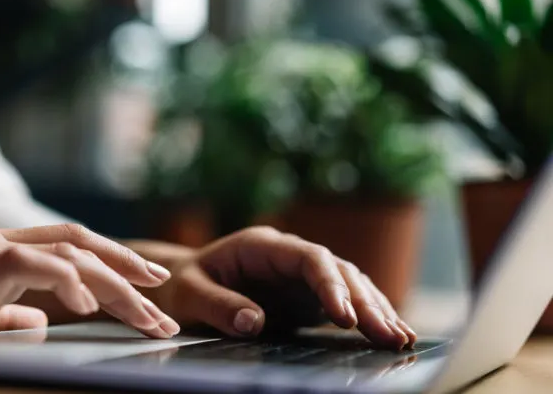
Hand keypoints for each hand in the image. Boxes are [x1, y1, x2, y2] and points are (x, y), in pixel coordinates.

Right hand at [0, 225, 180, 349]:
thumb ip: (4, 314)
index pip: (71, 247)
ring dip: (115, 286)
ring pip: (70, 255)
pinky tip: (89, 307)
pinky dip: (67, 282)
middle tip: (165, 302)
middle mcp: (1, 240)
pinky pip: (32, 265)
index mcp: (1, 250)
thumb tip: (41, 324)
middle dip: (130, 274)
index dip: (114, 261)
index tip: (148, 284)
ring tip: (147, 315)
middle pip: (82, 248)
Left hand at [152, 227, 416, 349]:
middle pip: (337, 270)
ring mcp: (300, 275)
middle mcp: (288, 256)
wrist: (183, 284)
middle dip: (365, 302)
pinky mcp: (306, 296)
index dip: (330, 284)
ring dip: (375, 309)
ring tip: (400, 338)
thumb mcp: (189, 294)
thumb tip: (253, 322)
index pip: (308, 258)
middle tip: (388, 335)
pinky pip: (344, 302)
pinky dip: (367, 316)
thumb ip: (218, 305)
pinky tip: (391, 333)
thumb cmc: (183, 285)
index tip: (344, 316)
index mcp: (262, 246)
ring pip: (349, 284)